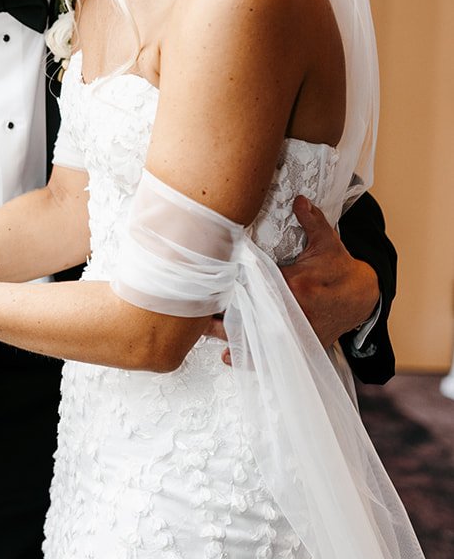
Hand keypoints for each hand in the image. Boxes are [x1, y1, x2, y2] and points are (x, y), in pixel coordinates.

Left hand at [205, 195, 380, 362]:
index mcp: (296, 283)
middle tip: (197, 308)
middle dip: (223, 310)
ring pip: (256, 335)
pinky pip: (271, 354)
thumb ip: (311, 220)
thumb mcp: (327, 242)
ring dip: (229, 334)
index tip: (210, 283)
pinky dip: (249, 358)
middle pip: (250, 311)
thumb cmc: (339, 268)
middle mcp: (294, 309)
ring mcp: (296, 329)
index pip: (256, 283)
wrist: (362, 297)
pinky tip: (228, 357)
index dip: (232, 284)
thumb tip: (299, 199)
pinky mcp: (299, 342)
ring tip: (204, 331)